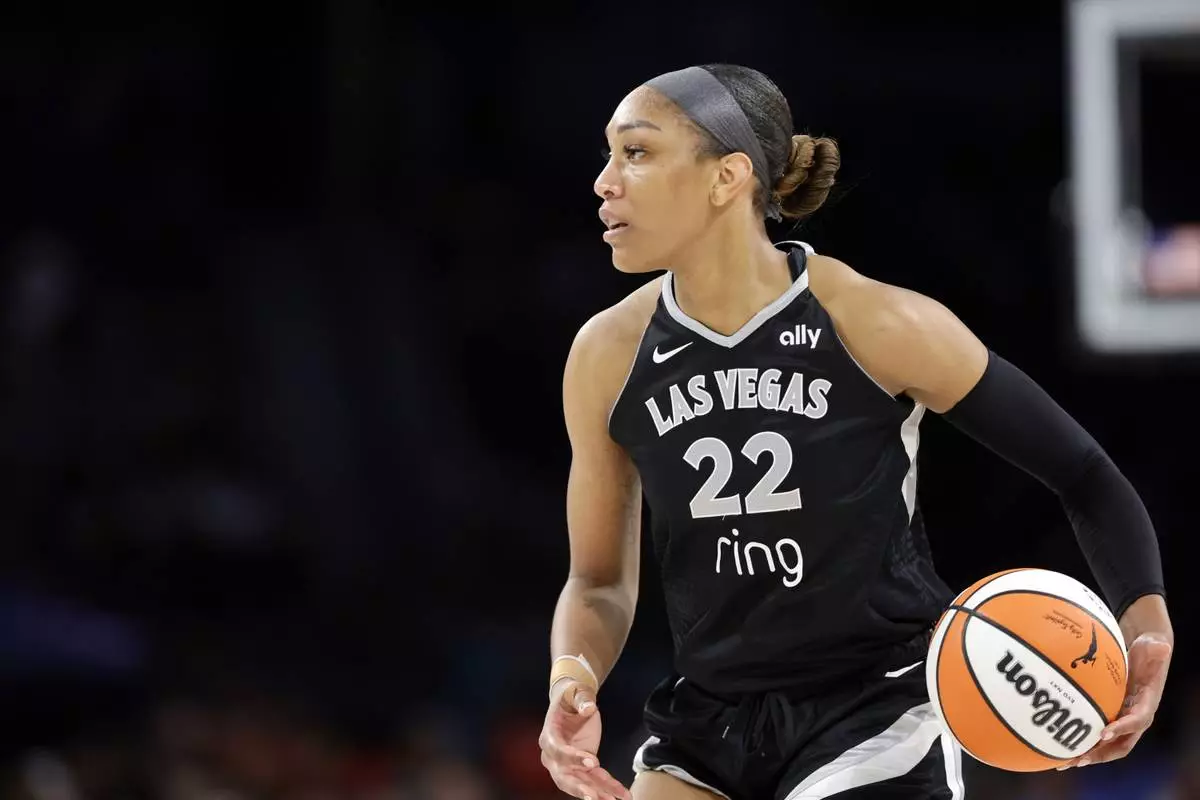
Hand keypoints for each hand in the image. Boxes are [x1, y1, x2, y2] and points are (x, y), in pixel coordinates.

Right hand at [538, 679, 631, 799]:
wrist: (572, 703)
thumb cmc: (572, 697)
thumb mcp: (576, 693)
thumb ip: (582, 699)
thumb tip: (588, 708)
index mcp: (549, 736)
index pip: (559, 750)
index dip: (573, 758)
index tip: (593, 761)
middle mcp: (554, 756)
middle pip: (564, 776)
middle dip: (579, 788)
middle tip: (594, 797)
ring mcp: (567, 765)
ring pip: (580, 783)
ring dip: (596, 793)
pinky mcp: (582, 768)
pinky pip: (594, 781)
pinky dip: (608, 788)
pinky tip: (623, 795)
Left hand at [1058, 632, 1172, 768]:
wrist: (1146, 655)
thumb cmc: (1149, 651)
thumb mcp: (1153, 647)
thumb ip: (1156, 650)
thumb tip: (1161, 647)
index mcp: (1147, 705)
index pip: (1137, 721)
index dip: (1123, 728)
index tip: (1104, 732)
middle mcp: (1135, 718)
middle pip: (1121, 744)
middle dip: (1101, 754)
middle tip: (1080, 759)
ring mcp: (1123, 721)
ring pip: (1107, 746)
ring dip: (1088, 756)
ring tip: (1064, 763)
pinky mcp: (1111, 718)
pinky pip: (1097, 736)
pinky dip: (1081, 744)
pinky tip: (1059, 748)